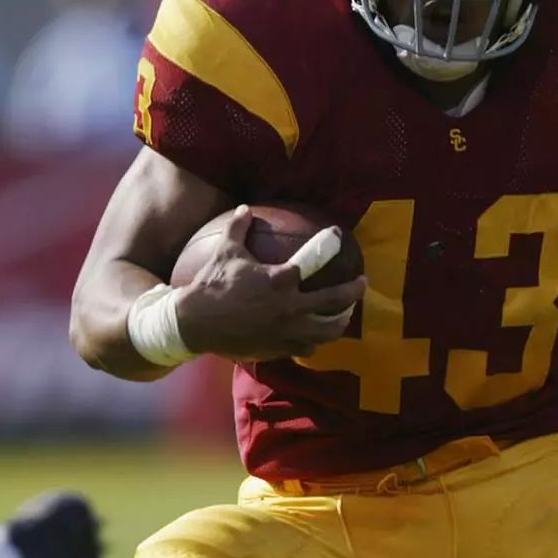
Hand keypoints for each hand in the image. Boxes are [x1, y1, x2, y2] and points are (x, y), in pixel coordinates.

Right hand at [172, 207, 365, 362]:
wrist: (194, 324)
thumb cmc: (211, 285)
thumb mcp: (225, 252)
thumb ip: (239, 229)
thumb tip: (244, 208)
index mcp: (280, 279)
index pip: (315, 259)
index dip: (330, 243)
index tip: (339, 236)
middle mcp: (290, 306)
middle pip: (336, 301)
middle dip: (354, 291)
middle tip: (362, 283)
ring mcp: (287, 331)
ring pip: (328, 330)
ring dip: (340, 321)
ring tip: (346, 315)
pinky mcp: (280, 348)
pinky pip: (307, 347)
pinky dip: (314, 340)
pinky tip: (315, 335)